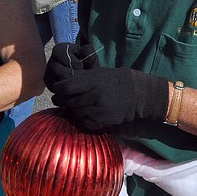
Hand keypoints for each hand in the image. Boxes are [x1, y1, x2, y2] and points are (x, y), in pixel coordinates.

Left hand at [46, 45, 168, 130]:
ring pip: (77, 113)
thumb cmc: (114, 80)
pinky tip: (89, 114)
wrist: (138, 93)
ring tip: (81, 106)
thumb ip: (80, 79)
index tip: (59, 89)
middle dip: (67, 101)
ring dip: (76, 111)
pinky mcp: (104, 119)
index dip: (59, 89)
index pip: (65, 87)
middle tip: (68, 99)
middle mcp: (94, 94)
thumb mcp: (97, 73)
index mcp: (91, 80)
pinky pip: (86, 122)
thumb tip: (59, 86)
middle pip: (69, 102)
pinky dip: (84, 119)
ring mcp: (99, 108)